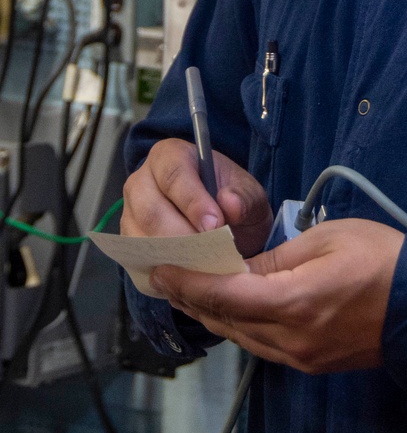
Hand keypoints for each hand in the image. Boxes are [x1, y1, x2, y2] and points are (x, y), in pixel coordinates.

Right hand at [122, 137, 273, 258]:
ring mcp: (130, 213)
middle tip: (210, 253)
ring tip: (203, 266)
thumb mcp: (250, 195)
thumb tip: (231, 204)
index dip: (193, 201)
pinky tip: (188, 276)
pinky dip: (164, 271)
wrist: (224, 226)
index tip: (215, 225)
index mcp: (170, 156)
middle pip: (151, 210)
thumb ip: (244, 197)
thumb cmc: (233, 202)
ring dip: (172, 257)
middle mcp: (142, 181)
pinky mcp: (129, 243)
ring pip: (141, 238)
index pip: (174, 174)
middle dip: (182, 235)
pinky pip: (139, 260)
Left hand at [150, 218, 404, 372]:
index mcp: (293, 303)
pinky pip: (263, 346)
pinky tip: (233, 310)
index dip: (187, 283)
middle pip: (226, 322)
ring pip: (241, 338)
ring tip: (191, 292)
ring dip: (214, 315)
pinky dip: (241, 327)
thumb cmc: (384, 261)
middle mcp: (290, 339)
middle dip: (193, 299)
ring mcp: (302, 357)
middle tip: (168, 277)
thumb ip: (276, 259)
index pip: (223, 296)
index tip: (160, 269)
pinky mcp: (313, 363)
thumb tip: (241, 270)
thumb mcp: (328, 239)